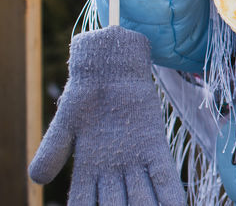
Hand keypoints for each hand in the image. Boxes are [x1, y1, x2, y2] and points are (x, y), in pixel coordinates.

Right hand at [29, 26, 184, 204]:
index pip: (86, 204)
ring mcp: (135, 161)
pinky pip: (163, 176)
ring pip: (141, 197)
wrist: (109, 72)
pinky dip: (170, 194)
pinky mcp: (154, 147)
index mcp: (87, 172)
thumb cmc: (83, 98)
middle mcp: (112, 172)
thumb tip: (37, 180)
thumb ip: (52, 151)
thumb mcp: (64, 125)